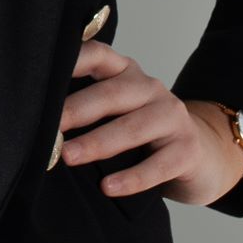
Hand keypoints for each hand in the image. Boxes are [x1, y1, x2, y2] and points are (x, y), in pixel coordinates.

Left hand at [58, 39, 242, 206]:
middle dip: (77, 111)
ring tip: (69, 157)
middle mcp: (150, 87)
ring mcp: (172, 116)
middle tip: (50, 130)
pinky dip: (131, 178)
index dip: (73, 61)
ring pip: (132, 128)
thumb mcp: (118, 110)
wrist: (201, 155)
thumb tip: (41, 119)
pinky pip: (158, 165)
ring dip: (97, 143)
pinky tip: (108, 187)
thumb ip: (89, 104)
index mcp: (126, 71)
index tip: (45, 76)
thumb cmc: (143, 132)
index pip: (98, 55)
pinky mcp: (188, 149)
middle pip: (111, 94)